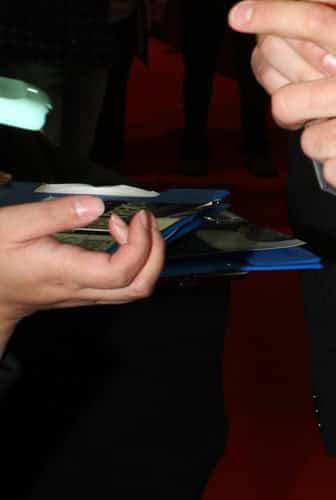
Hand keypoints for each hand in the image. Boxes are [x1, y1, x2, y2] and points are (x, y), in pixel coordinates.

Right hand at [0, 196, 164, 352]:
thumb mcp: (16, 224)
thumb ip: (57, 213)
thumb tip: (96, 205)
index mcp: (65, 273)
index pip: (122, 272)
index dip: (141, 244)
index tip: (137, 216)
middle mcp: (78, 289)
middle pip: (138, 288)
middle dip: (155, 252)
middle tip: (145, 220)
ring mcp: (81, 294)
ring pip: (132, 289)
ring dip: (146, 256)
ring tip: (136, 224)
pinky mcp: (80, 292)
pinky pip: (120, 285)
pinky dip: (132, 260)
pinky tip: (118, 235)